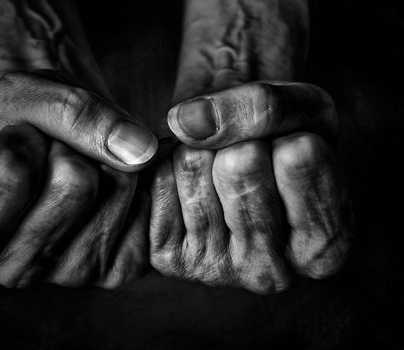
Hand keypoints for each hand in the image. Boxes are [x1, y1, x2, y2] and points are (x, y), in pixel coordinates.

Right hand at [0, 71, 156, 287]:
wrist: (60, 139)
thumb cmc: (28, 120)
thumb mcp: (24, 94)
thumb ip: (71, 111)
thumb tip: (138, 152)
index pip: (13, 170)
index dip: (22, 137)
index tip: (16, 140)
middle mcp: (16, 270)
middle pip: (76, 182)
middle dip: (72, 148)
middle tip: (57, 153)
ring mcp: (73, 275)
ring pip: (120, 185)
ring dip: (109, 159)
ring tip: (84, 168)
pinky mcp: (121, 268)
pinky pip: (151, 201)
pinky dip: (143, 174)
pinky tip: (116, 181)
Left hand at [150, 81, 352, 293]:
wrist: (238, 156)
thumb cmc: (283, 137)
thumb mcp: (303, 109)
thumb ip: (262, 106)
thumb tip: (187, 122)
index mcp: (325, 250)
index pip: (296, 156)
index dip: (289, 134)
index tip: (291, 152)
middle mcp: (271, 274)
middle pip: (237, 163)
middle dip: (241, 140)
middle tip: (249, 157)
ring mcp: (216, 269)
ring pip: (193, 163)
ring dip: (203, 146)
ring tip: (220, 168)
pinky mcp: (169, 256)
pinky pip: (159, 177)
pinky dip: (170, 159)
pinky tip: (192, 179)